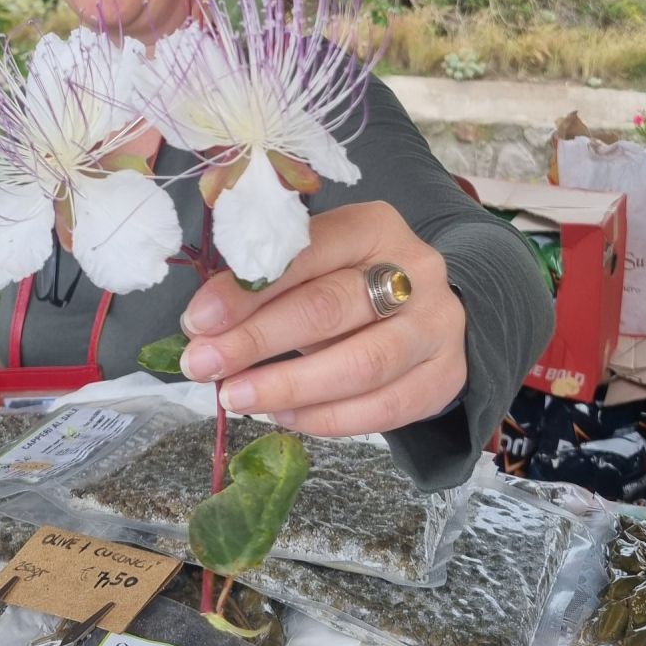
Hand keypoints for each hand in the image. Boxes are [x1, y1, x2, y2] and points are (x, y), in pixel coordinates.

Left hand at [178, 201, 467, 436]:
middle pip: (330, 307)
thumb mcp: (321, 264)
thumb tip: (205, 324)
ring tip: (235, 397)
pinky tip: (283, 416)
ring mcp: (436, 325)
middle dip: (257, 339)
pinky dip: (326, 419)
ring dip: (288, 386)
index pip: (308, 252)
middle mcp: (414, 270)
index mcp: (374, 226)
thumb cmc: (356, 283)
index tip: (200, 319)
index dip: (250, 288)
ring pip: (362, 364)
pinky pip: (383, 409)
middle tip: (204, 364)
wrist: (437, 313)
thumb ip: (272, 283)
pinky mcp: (445, 377)